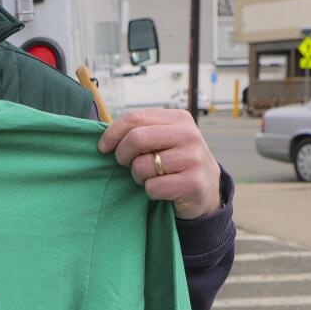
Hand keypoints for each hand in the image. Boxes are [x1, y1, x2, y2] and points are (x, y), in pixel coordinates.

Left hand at [97, 108, 221, 219]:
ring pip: (142, 166)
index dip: (112, 133)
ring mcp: (193, 158)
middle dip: (122, 155)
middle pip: (136, 138)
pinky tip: (162, 189)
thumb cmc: (176, 162)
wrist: (208, 189)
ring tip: (150, 176)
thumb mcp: (164, 139)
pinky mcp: (193, 183)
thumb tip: (105, 137)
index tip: (103, 147)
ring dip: (138, 176)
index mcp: (178, 119)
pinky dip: (150, 191)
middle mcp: (188, 135)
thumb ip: (142, 131)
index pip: (135, 118)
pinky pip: (153, 187)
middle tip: (124, 163)